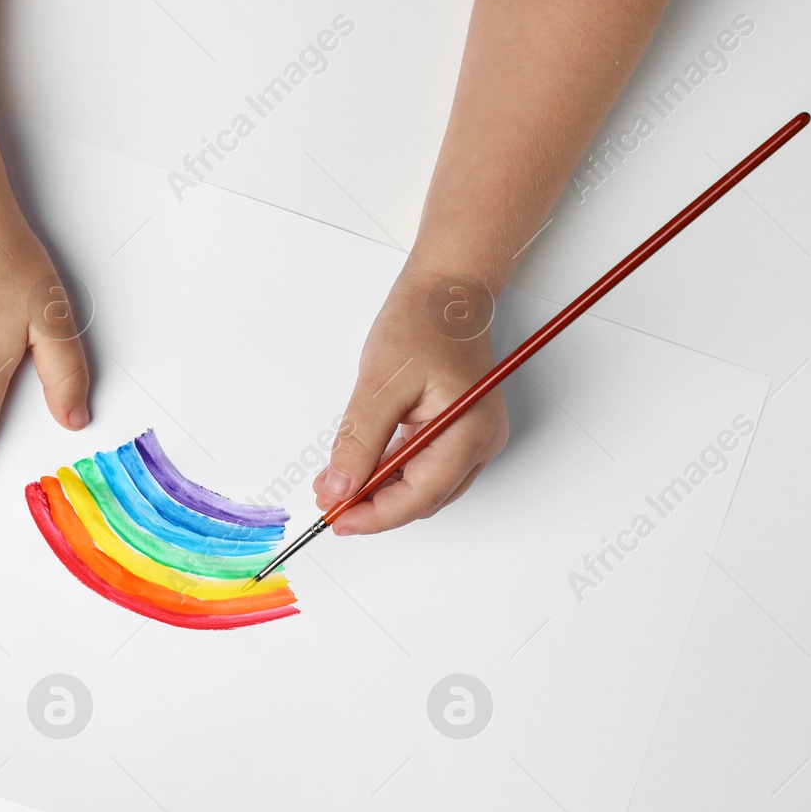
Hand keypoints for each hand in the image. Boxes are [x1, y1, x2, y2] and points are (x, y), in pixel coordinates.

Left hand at [313, 268, 507, 534]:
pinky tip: (361, 468)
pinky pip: (424, 467)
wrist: (447, 291)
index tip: (337, 520)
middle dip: (374, 506)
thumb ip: (360, 441)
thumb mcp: (380, 383)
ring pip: (423, 488)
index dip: (375, 516)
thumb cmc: (423, 322)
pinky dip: (391, 473)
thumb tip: (340, 487)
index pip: (420, 496)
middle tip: (330, 502)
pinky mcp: (460, 432)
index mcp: (469, 431)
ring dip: (380, 492)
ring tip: (337, 485)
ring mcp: (474, 439)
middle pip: (423, 499)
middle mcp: (480, 442)